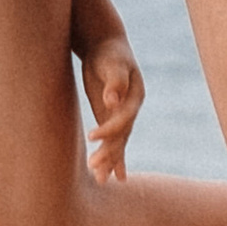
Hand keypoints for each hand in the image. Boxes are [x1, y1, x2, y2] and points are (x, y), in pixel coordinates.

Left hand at [80, 32, 145, 183]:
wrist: (108, 46)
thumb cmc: (109, 52)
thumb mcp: (112, 62)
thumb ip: (114, 81)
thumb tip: (112, 100)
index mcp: (135, 96)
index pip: (124, 118)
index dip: (109, 128)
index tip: (91, 136)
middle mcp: (131, 109)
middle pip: (122, 135)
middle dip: (109, 152)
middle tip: (94, 167)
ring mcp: (122, 116)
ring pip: (118, 143)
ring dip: (110, 160)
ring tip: (101, 179)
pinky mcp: (111, 118)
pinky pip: (114, 142)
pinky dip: (113, 158)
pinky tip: (114, 177)